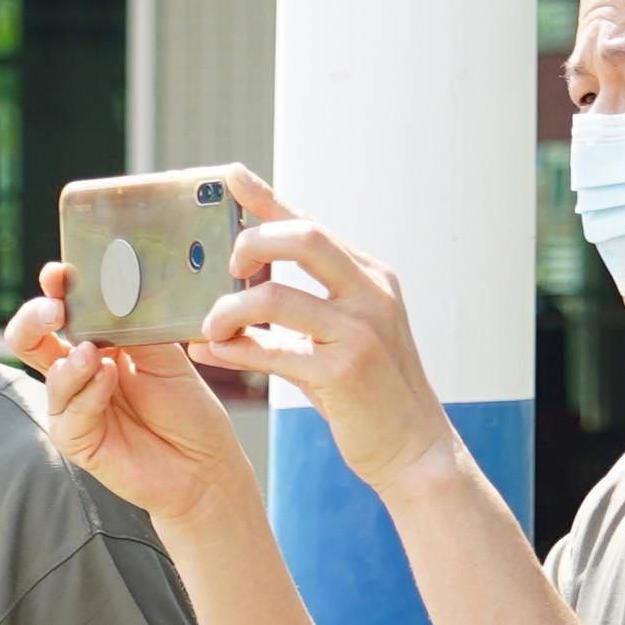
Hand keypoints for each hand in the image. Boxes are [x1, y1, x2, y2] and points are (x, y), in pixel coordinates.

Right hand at [7, 268, 258, 530]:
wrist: (204, 464)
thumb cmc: (187, 409)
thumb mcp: (165, 355)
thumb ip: (133, 326)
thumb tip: (109, 291)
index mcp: (99, 343)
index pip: (64, 312)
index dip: (54, 291)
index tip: (58, 274)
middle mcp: (79, 372)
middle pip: (32, 341)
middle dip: (35, 320)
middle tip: (55, 310)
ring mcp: (74, 406)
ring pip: (49, 376)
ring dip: (70, 362)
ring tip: (95, 354)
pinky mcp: (77, 440)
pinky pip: (68, 413)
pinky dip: (86, 393)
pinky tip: (108, 379)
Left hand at [185, 173, 464, 493]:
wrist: (413, 448)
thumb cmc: (367, 394)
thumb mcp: (341, 337)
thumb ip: (299, 311)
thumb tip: (239, 296)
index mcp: (370, 277)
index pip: (310, 224)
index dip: (267, 197)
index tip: (229, 176)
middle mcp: (370, 293)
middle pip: (301, 237)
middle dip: (250, 244)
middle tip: (225, 271)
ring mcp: (360, 331)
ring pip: (275, 296)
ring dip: (230, 309)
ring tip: (211, 327)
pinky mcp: (344, 372)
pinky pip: (273, 350)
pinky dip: (235, 349)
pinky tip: (212, 352)